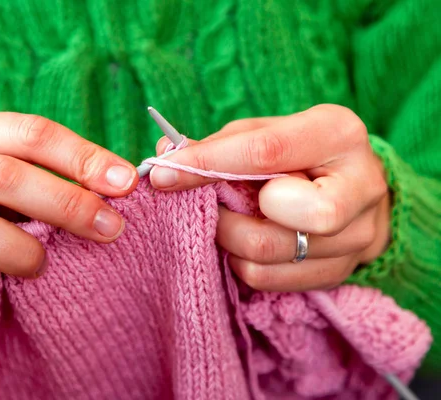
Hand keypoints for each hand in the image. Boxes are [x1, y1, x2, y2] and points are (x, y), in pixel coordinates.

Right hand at [0, 112, 137, 307]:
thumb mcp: (23, 182)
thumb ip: (62, 177)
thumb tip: (124, 183)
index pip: (30, 132)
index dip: (82, 157)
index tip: (127, 183)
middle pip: (2, 175)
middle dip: (66, 203)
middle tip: (110, 228)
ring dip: (21, 251)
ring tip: (40, 266)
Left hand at [150, 104, 390, 290]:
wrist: (351, 188)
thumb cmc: (297, 154)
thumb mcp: (263, 134)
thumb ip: (218, 145)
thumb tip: (164, 157)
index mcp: (338, 134)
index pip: (265, 152)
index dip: (208, 164)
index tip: (163, 175)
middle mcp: (360, 185)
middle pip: (282, 211)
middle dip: (231, 213)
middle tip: (214, 207)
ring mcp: (358, 234)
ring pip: (269, 253)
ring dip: (230, 240)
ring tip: (227, 222)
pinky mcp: (343, 271)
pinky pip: (270, 279)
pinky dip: (243, 263)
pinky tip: (246, 241)